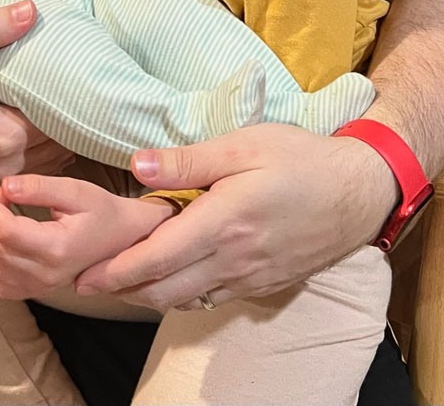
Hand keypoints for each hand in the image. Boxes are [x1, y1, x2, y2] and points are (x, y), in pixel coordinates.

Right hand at [0, 1, 72, 187]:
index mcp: (3, 137)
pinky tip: (37, 128)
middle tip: (73, 88)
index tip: (74, 76)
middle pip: (57, 144)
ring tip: (59, 105)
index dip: (70, 98)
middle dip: (66, 119)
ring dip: (55, 138)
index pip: (59, 120)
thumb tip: (32, 10)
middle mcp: (1, 166)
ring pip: (45, 162)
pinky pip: (25, 173)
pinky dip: (38, 155)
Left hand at [0, 174, 174, 299]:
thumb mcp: (75, 190)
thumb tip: (5, 185)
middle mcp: (47, 274)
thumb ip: (39, 188)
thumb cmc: (102, 211)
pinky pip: (2, 285)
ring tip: (5, 215)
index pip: (6, 231)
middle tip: (3, 194)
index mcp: (57, 248)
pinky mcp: (40, 291)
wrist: (125, 238)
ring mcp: (43, 287)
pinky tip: (6, 242)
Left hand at [74, 124, 396, 309]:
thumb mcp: (243, 145)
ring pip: (187, 298)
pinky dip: (182, 295)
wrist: (359, 191)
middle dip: (122, 289)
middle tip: (88, 281)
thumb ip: (188, 160)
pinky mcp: (264, 283)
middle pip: (164, 289)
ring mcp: (250, 277)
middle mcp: (233, 259)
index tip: (84, 273)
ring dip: (150, 295)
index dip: (116, 270)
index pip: (156, 257)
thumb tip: (137, 166)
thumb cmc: (300, 157)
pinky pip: (212, 298)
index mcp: (222, 222)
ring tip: (120, 282)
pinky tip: (170, 281)